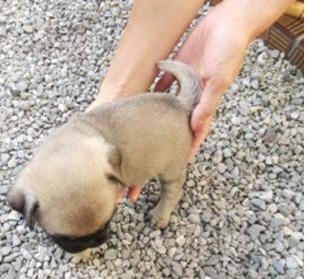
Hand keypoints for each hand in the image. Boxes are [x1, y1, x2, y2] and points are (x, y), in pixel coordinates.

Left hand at [155, 6, 251, 159]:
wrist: (227, 21)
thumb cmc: (229, 50)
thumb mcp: (219, 79)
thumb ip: (208, 103)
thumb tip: (196, 126)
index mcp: (207, 102)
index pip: (196, 131)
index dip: (187, 148)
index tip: (173, 166)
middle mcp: (195, 96)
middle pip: (178, 122)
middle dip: (167, 138)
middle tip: (152, 152)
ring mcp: (185, 82)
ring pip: (168, 106)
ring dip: (157, 118)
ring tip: (141, 134)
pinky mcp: (178, 68)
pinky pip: (162, 84)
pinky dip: (152, 93)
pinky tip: (139, 103)